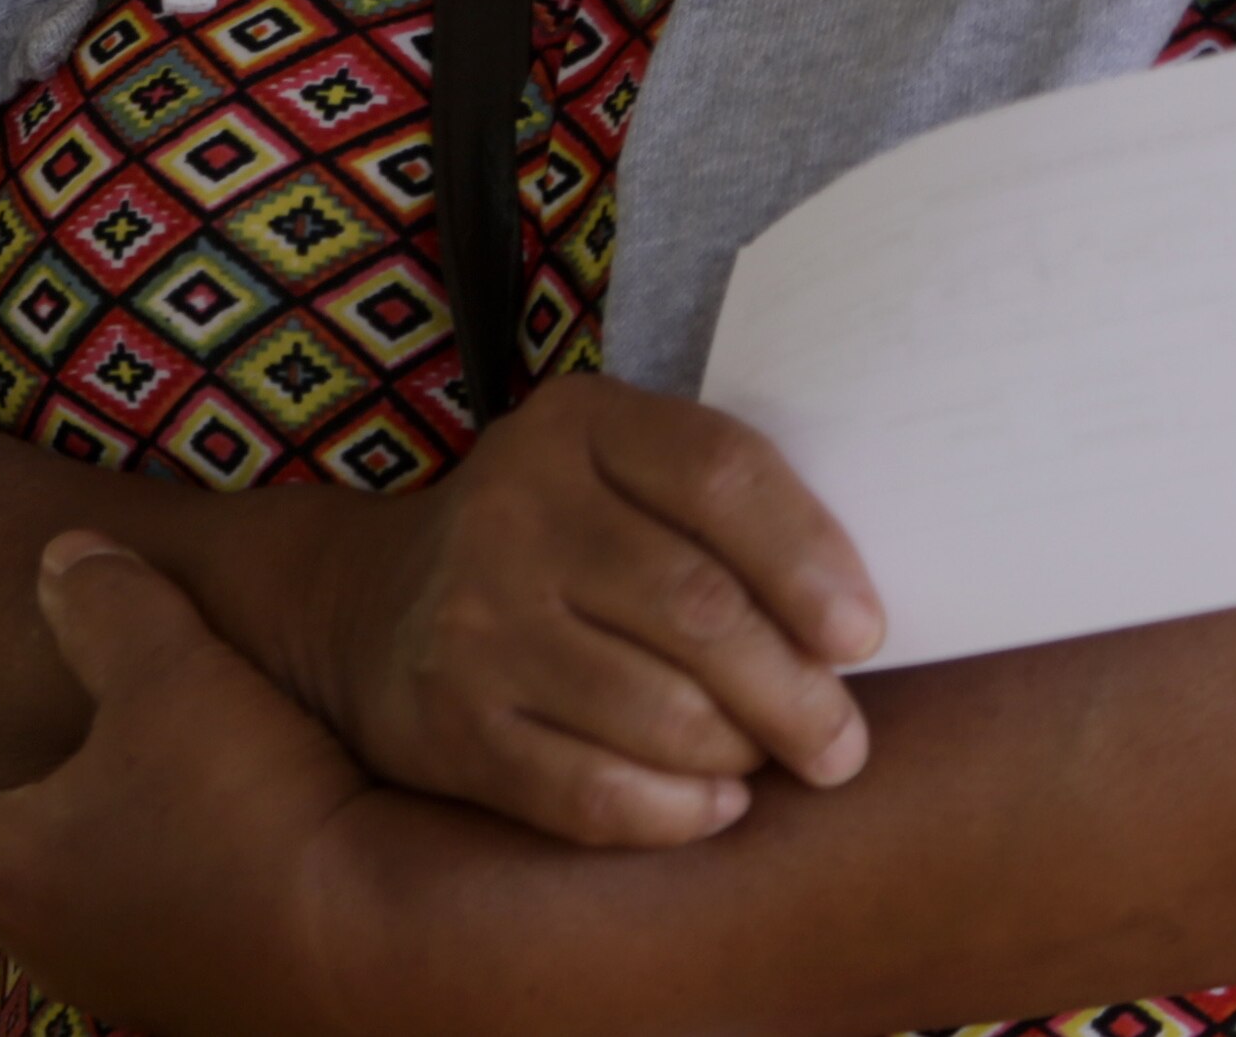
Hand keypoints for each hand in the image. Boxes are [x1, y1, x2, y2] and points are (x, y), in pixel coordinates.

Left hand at [0, 535, 375, 1034]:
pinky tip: (212, 849)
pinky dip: (164, 883)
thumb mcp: (170, 673)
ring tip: (102, 807)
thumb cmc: (246, 815)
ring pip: (81, 907)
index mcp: (10, 868)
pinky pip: (164, 927)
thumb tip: (64, 561)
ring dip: (81, 857)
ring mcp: (139, 980)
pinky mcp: (219, 995)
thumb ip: (106, 607)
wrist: (373, 948)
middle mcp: (57, 940)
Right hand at [305, 372, 882, 845]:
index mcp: (579, 425)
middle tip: (844, 744)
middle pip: (697, 606)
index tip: (864, 634)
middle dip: (794, 689)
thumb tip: (855, 623)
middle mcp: (515, 510)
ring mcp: (474, 621)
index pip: (719, 472)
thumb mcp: (619, 473)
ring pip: (656, 710)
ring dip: (740, 751)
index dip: (808, 556)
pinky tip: (714, 805)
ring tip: (770, 760)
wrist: (371, 605)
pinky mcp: (451, 725)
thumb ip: (722, 509)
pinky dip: (674, 811)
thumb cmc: (557, 539)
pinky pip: (591, 792)